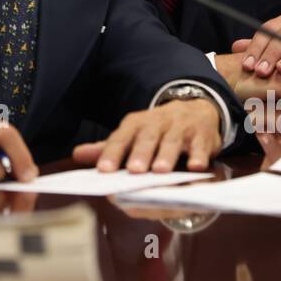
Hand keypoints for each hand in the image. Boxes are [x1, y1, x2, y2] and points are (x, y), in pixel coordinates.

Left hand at [72, 99, 221, 173]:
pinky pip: (201, 146)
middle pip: (146, 138)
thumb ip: (109, 148)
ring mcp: (181, 128)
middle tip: (134, 170)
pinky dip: (199, 155)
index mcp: (136, 124)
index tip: (103, 170)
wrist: (196, 110)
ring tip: (160, 171)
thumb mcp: (133, 134)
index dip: (112, 153)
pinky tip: (196, 167)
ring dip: (166, 155)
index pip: (121, 138)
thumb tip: (77, 154)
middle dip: (140, 154)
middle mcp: (157, 123)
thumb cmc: (157, 130)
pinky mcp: (202, 135)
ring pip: (172, 141)